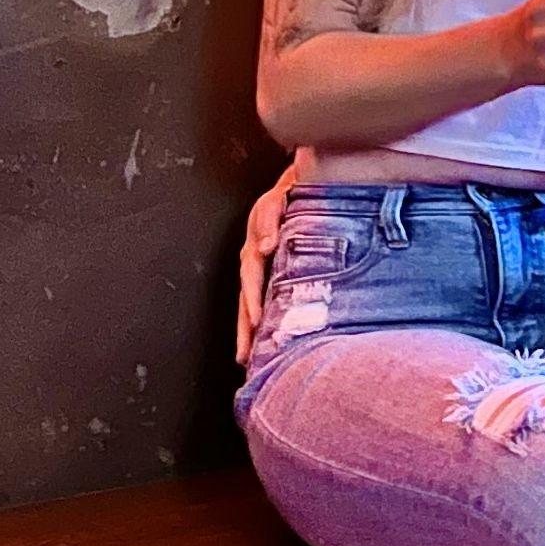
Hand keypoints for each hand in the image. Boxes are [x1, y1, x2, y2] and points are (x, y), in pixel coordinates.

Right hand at [231, 170, 296, 361]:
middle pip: (245, 298)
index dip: (253, 300)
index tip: (257, 321)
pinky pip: (260, 300)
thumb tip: (265, 246)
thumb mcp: (278, 199)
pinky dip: (258, 322)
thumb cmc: (289, 194)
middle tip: (245, 354)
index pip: (251, 277)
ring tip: (246, 358)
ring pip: (249, 304)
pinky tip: (261, 341)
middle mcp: (253, 260)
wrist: (300, 187)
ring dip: (247, 331)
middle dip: (245, 328)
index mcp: (254, 246)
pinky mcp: (268, 272)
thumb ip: (270, 219)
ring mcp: (259, 268)